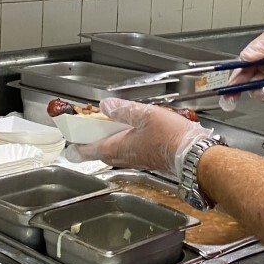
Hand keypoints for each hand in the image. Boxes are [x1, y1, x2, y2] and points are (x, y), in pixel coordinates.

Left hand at [66, 98, 210, 178]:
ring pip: (115, 151)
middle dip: (91, 141)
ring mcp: (137, 159)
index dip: (77, 145)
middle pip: (100, 151)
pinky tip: (130, 130)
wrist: (195, 155)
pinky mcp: (148, 158)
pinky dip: (123, 140)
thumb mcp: (145, 115)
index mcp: (118, 147)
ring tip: (107, 126)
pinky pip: (129, 150)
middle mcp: (125, 157)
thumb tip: (106, 105)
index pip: (89, 149)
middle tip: (86, 131)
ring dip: (108, 140)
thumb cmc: (172, 138)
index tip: (69, 142)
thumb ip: (123, 110)